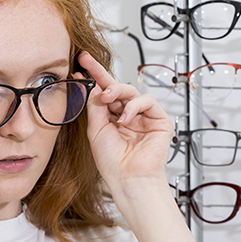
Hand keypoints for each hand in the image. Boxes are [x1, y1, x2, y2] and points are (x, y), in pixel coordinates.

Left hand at [78, 51, 173, 196]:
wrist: (128, 178)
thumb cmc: (113, 161)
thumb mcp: (96, 129)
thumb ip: (95, 105)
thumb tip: (91, 85)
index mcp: (112, 119)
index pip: (104, 93)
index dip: (94, 77)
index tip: (81, 63)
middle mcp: (128, 116)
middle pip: (117, 88)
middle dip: (102, 75)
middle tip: (88, 65)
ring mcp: (143, 117)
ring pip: (131, 91)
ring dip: (116, 91)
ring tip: (106, 98)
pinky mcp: (159, 120)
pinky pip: (147, 101)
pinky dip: (134, 106)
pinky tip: (125, 118)